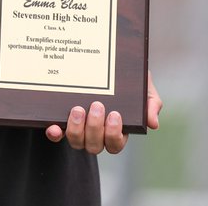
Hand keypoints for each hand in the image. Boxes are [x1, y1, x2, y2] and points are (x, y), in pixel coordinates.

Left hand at [44, 70, 161, 153]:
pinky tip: (53, 126)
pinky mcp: (62, 122)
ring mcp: (79, 129)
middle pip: (95, 146)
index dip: (114, 134)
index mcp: (117, 130)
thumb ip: (152, 103)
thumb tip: (153, 123)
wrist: (103, 61)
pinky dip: (55, 134)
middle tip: (97, 106)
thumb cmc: (128, 78)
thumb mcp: (144, 87)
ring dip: (76, 129)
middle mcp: (97, 134)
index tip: (115, 114)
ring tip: (78, 109)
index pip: (116, 143)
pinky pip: (57, 135)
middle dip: (95, 128)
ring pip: (77, 142)